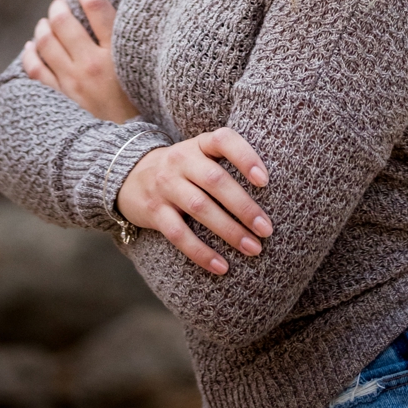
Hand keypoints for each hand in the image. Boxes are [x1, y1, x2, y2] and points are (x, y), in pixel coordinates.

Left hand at [22, 0, 140, 124]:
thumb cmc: (144, 101)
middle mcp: (92, 65)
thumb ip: (129, 42)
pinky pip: (35, 69)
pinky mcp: (60, 97)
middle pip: (64, 23)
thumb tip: (111, 13)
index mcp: (118, 53)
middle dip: (58, 7)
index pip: (97, 7)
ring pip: (45, 43)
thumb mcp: (145, 68)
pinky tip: (32, 46)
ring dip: (43, 26)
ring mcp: (72, 82)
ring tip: (47, 21)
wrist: (130, 145)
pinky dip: (30, 53)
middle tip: (59, 3)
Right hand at [116, 127, 274, 276]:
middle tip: (268, 229)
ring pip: (200, 208)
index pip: (225, 141)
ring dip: (229, 231)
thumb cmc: (184, 168)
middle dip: (244, 207)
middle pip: (216, 181)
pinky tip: (222, 266)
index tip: (266, 180)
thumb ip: (231, 160)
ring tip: (254, 248)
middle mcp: (181, 160)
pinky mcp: (153, 212)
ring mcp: (165, 186)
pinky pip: (179, 234)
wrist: (129, 176)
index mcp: (200, 143)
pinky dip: (201, 252)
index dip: (246, 157)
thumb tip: (279, 186)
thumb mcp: (202, 153)